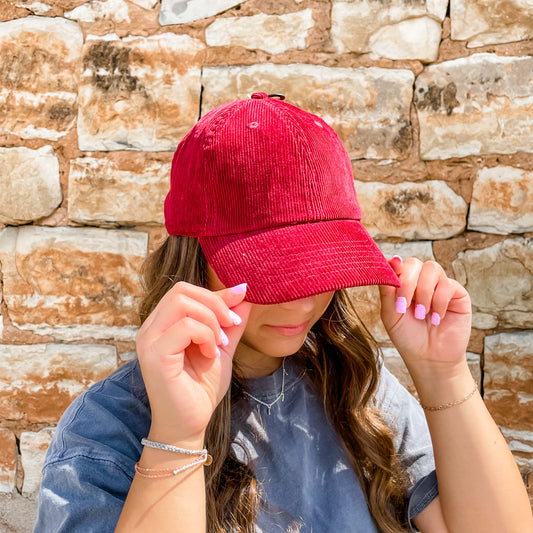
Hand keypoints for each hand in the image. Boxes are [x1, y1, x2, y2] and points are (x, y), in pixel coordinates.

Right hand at [135, 281, 251, 444]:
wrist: (191, 424)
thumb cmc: (202, 387)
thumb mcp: (221, 345)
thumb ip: (229, 320)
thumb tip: (242, 291)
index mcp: (162, 323)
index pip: (184, 290)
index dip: (216, 294)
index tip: (238, 309)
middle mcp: (150, 328)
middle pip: (181, 290)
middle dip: (215, 303)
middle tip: (230, 327)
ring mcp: (149, 341)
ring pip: (182, 303)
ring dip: (211, 320)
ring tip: (219, 344)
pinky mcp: (155, 355)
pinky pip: (185, 327)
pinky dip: (206, 336)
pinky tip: (210, 354)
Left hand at [378, 257, 471, 377]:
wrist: (429, 358)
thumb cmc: (408, 336)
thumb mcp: (390, 314)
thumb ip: (387, 289)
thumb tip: (390, 261)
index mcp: (403, 283)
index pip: (398, 263)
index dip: (394, 267)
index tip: (392, 277)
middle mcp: (421, 280)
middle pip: (414, 263)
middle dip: (407, 283)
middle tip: (404, 306)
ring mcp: (439, 285)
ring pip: (432, 269)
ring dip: (424, 293)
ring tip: (422, 315)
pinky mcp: (457, 294)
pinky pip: (448, 284)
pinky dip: (439, 302)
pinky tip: (436, 318)